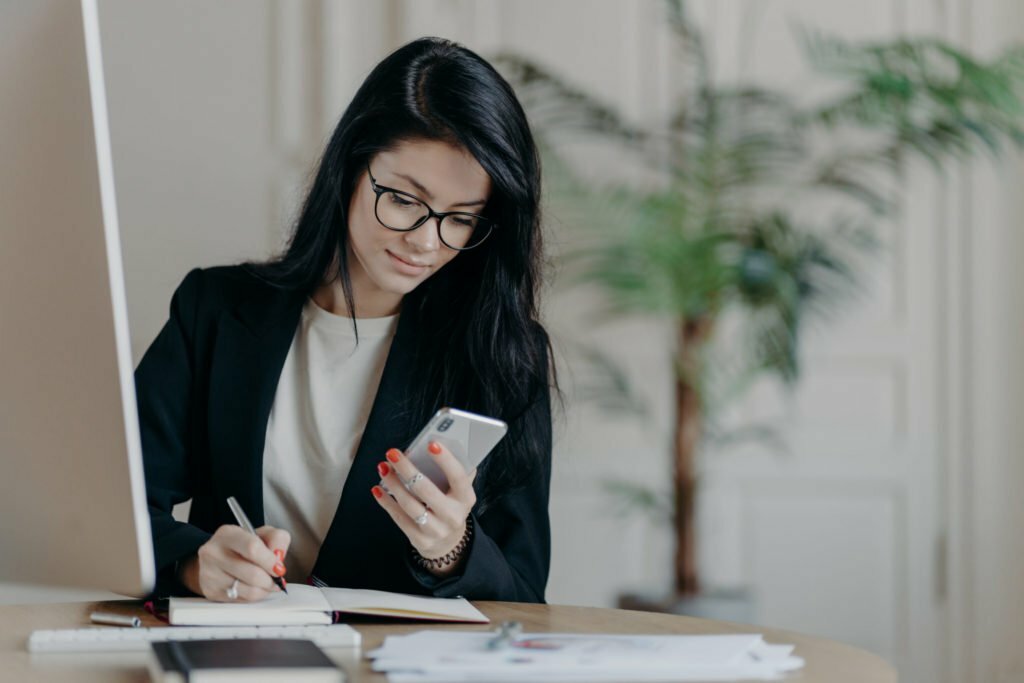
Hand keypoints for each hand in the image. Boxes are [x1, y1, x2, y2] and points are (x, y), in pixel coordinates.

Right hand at [178, 525, 290, 601]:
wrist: (215, 560)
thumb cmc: (242, 547)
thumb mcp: (262, 534)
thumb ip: (277, 539)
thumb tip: (278, 557)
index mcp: (228, 534)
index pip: (253, 548)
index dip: (270, 561)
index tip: (279, 568)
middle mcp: (214, 553)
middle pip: (253, 574)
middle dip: (271, 579)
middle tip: (276, 578)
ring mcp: (210, 574)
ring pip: (250, 591)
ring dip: (265, 590)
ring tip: (267, 583)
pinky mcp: (212, 592)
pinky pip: (243, 600)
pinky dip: (255, 596)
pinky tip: (254, 588)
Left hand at [371, 441, 475, 573]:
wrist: (449, 542)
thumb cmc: (451, 504)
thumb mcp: (458, 490)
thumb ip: (452, 470)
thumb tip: (437, 445)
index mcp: (466, 498)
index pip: (458, 477)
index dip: (446, 460)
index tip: (431, 444)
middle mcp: (453, 515)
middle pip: (427, 490)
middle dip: (407, 469)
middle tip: (392, 453)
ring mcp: (436, 530)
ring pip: (410, 505)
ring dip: (393, 484)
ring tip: (383, 468)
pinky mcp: (420, 539)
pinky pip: (399, 518)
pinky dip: (386, 502)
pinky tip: (378, 489)